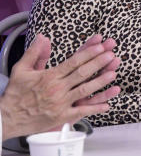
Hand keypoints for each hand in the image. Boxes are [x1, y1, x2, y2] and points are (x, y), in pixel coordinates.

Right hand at [0, 34, 120, 140]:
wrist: (6, 118)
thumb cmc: (15, 94)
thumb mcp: (21, 69)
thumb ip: (35, 53)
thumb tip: (43, 37)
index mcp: (49, 77)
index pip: (73, 62)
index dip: (88, 54)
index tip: (100, 47)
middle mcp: (57, 89)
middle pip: (82, 74)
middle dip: (99, 63)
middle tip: (112, 55)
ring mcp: (60, 103)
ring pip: (85, 91)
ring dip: (101, 82)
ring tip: (113, 73)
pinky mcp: (61, 117)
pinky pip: (81, 112)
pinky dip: (95, 109)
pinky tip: (107, 104)